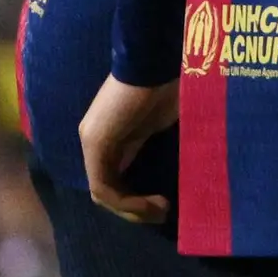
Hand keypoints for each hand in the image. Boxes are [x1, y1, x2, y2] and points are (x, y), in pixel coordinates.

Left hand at [80, 75, 180, 225]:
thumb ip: (158, 143)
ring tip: (162, 211)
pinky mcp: (95, 144)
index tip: (167, 205)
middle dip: (136, 211)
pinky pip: (103, 187)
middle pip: (107, 193)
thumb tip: (185, 170)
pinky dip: (128, 203)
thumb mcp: (165, 123)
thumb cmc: (170, 85)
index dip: (138, 202)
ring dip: (134, 211)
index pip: (115, 182)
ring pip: (103, 195)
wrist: (156, 62)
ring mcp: (93, 142)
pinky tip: (152, 203)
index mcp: (114, 137)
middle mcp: (97, 142)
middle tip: (164, 214)